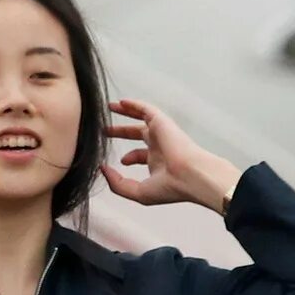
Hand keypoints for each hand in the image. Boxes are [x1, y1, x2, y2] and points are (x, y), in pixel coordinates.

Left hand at [101, 99, 240, 212]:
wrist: (190, 176)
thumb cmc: (171, 187)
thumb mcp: (139, 192)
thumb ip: (117, 184)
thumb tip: (103, 170)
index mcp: (158, 162)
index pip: (140, 156)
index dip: (127, 158)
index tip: (117, 162)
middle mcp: (160, 145)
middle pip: (138, 134)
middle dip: (121, 132)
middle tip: (105, 130)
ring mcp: (161, 133)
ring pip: (142, 117)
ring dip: (126, 111)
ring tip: (110, 107)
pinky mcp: (161, 122)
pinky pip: (146, 109)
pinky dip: (134, 104)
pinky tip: (121, 102)